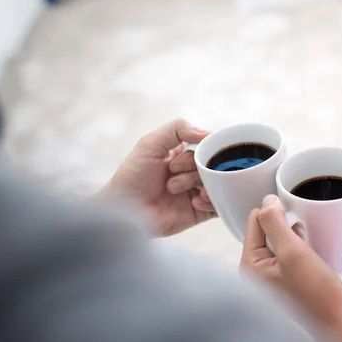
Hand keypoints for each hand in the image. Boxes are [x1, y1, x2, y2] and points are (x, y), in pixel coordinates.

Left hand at [100, 119, 215, 235]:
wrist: (123, 210)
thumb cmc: (131, 176)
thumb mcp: (150, 143)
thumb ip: (177, 129)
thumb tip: (207, 133)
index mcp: (183, 154)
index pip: (207, 146)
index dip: (204, 148)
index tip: (192, 153)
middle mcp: (192, 172)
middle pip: (213, 164)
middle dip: (195, 167)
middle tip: (172, 171)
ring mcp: (197, 192)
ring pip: (218, 184)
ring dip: (201, 184)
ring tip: (175, 189)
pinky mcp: (199, 212)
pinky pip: (218, 206)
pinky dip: (211, 201)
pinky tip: (195, 201)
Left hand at [240, 195, 341, 341]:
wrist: (339, 326)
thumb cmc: (317, 294)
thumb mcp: (293, 252)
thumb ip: (275, 223)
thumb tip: (267, 200)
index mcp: (249, 265)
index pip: (254, 220)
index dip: (275, 212)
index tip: (296, 220)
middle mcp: (255, 271)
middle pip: (265, 228)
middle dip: (285, 223)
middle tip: (304, 235)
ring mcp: (271, 275)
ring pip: (279, 237)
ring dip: (294, 233)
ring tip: (309, 244)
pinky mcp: (286, 278)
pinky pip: (289, 250)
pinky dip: (300, 245)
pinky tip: (313, 252)